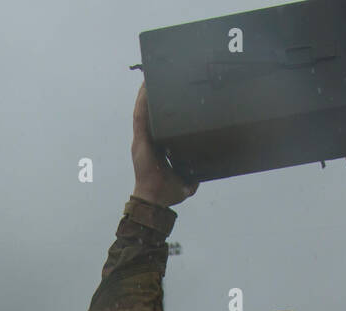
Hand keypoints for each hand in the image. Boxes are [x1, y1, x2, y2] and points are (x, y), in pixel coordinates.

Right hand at [131, 83, 197, 206]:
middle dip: (151, 98)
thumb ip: (194, 175)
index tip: (168, 97)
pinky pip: (140, 117)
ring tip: (149, 77)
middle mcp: (148, 142)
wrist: (155, 199)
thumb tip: (205, 170)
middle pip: (149, 114)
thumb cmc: (167, 192)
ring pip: (142, 112)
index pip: (159, 126)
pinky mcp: (140, 141)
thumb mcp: (187, 180)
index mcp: (157, 149)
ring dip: (145, 95)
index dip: (160, 112)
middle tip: (157, 80)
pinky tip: (144, 88)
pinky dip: (141, 102)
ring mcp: (142, 140)